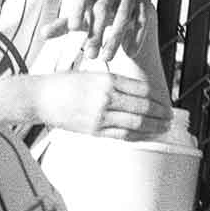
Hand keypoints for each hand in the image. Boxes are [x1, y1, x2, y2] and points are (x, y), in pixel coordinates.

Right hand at [31, 70, 170, 139]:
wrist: (39, 98)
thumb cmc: (63, 84)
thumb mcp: (91, 74)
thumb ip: (113, 83)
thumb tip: (138, 94)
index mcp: (106, 79)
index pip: (142, 89)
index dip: (158, 98)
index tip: (165, 102)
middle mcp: (106, 97)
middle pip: (143, 107)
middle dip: (161, 114)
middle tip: (170, 117)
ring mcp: (100, 115)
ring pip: (136, 123)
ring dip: (154, 127)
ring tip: (164, 128)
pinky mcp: (94, 130)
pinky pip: (122, 135)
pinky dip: (138, 136)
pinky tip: (146, 135)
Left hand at [41, 0, 148, 63]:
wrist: (128, 15)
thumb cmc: (97, 19)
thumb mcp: (81, 21)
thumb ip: (63, 26)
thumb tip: (42, 34)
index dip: (77, 9)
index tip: (73, 29)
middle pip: (102, 8)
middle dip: (96, 33)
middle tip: (89, 56)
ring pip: (122, 16)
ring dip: (114, 39)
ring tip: (106, 59)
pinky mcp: (146, 6)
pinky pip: (141, 22)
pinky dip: (136, 37)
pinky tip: (129, 54)